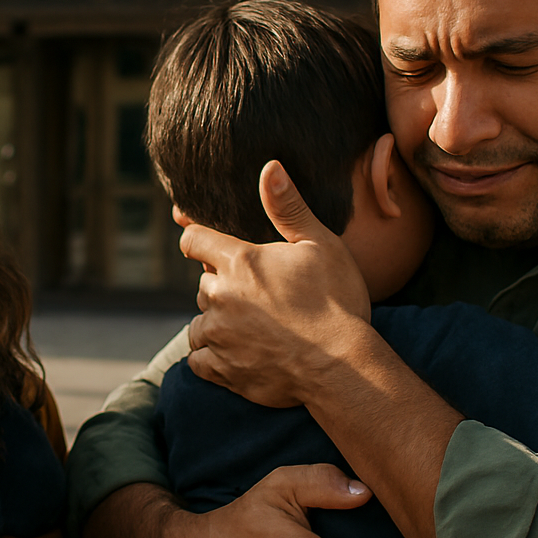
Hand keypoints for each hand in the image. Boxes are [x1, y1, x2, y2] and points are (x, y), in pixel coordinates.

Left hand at [182, 161, 372, 407]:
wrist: (344, 368)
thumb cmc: (338, 302)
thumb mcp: (321, 245)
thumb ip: (289, 207)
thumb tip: (270, 167)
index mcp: (241, 262)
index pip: (193, 239)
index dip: (195, 238)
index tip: (202, 244)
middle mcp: (221, 296)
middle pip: (204, 284)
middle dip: (223, 287)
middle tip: (257, 298)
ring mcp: (219, 335)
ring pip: (200, 322)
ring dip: (216, 323)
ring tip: (251, 329)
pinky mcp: (222, 369)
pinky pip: (199, 359)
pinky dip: (212, 357)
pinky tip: (237, 355)